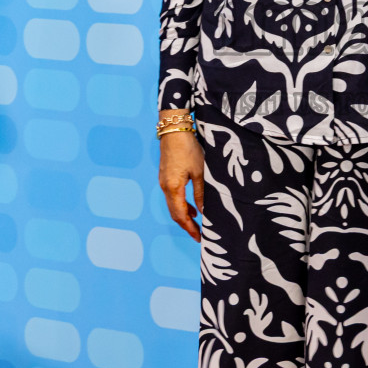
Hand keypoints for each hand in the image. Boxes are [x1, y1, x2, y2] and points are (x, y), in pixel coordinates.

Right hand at [157, 115, 204, 241]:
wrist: (174, 130)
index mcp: (173, 188)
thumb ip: (201, 193)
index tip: (199, 238)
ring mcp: (163, 182)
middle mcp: (165, 187)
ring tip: (197, 223)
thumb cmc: (188, 149)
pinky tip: (191, 207)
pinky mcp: (165, 176)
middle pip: (175, 213)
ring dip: (184, 215)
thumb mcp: (200, 172)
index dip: (190, 228)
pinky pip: (172, 196)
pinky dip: (181, 205)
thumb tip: (203, 212)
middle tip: (198, 235)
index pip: (181, 215)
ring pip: (173, 205)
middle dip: (186, 225)